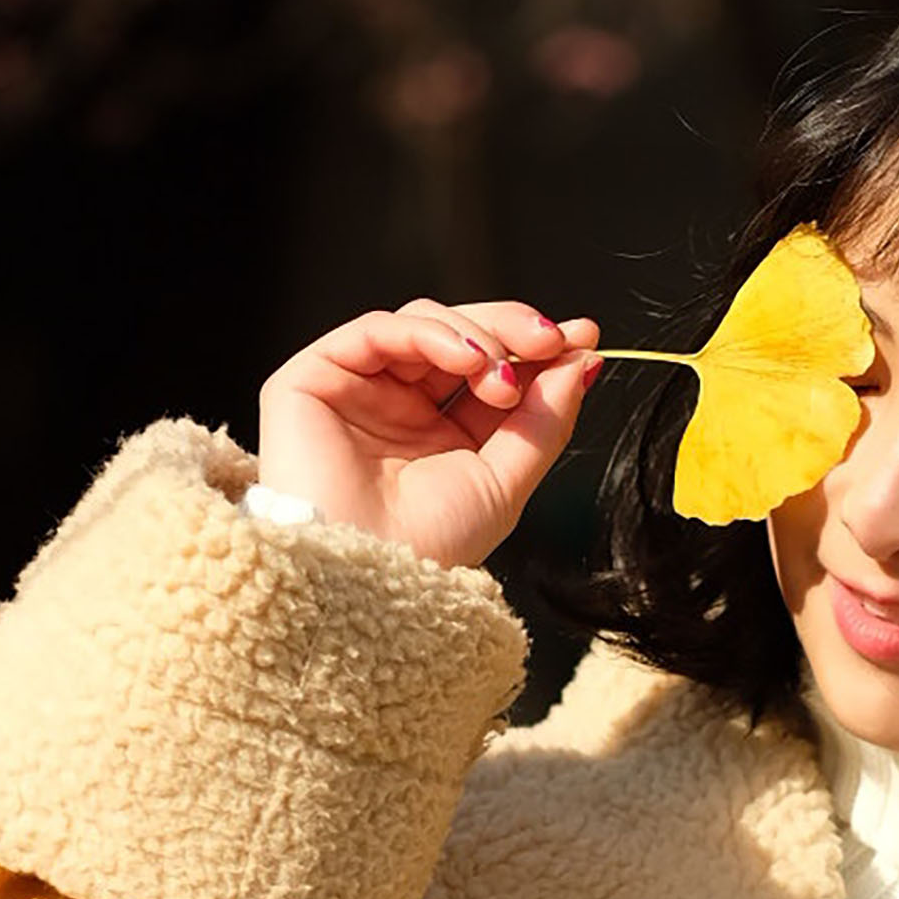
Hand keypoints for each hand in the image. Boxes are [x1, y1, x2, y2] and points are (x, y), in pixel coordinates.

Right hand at [256, 300, 602, 566]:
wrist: (366, 577)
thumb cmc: (429, 548)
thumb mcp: (506, 483)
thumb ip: (544, 420)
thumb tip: (584, 361)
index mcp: (441, 434)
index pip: (493, 369)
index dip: (536, 348)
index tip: (583, 338)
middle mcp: (399, 406)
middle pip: (460, 334)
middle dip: (512, 330)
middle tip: (552, 341)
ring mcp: (358, 389)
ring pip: (423, 322)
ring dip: (476, 336)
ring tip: (501, 379)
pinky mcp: (315, 377)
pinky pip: (376, 329)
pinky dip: (429, 332)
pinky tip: (467, 360)